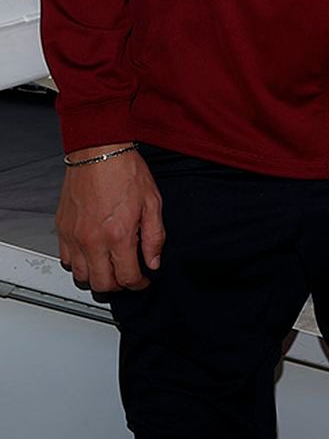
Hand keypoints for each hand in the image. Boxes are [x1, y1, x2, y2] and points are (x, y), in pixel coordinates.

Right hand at [56, 145, 163, 292]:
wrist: (99, 153)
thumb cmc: (126, 172)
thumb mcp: (153, 203)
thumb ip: (155, 237)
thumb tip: (153, 261)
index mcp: (119, 235)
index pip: (127, 277)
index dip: (139, 284)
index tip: (144, 279)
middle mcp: (93, 239)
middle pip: (102, 283)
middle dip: (119, 285)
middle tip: (128, 276)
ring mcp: (75, 236)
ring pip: (81, 276)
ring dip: (97, 277)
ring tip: (110, 267)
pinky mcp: (62, 229)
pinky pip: (66, 259)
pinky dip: (79, 264)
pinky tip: (92, 254)